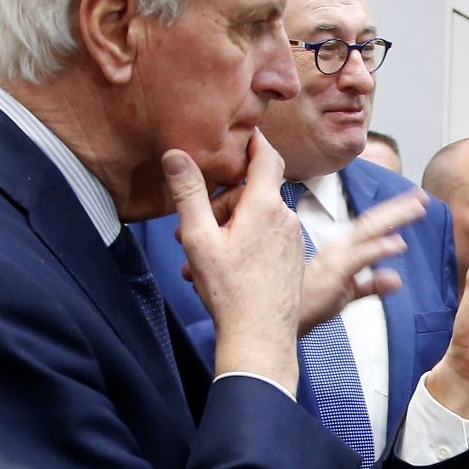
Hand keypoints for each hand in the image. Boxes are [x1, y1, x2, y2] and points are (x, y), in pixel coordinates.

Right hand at [163, 130, 302, 391]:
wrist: (261, 337)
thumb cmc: (229, 290)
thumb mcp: (198, 238)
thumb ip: (188, 194)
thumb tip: (176, 154)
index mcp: (265, 205)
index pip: (265, 154)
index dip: (252, 139)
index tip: (239, 131)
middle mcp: (285, 216)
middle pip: (253, 190)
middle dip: (223, 200)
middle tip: (191, 226)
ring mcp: (292, 238)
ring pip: (258, 216)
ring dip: (231, 225)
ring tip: (201, 255)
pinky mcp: (292, 258)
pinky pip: (267, 237)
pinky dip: (245, 241)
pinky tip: (223, 268)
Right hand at [297, 189, 427, 333]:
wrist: (273, 317)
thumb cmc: (303, 306)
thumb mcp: (345, 295)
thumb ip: (370, 286)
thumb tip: (395, 279)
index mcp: (340, 251)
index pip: (369, 227)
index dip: (392, 214)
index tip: (413, 202)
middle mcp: (339, 250)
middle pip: (372, 223)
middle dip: (398, 208)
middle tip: (421, 196)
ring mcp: (336, 260)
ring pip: (369, 232)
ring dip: (394, 218)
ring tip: (417, 207)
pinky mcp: (334, 274)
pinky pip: (359, 258)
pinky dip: (378, 249)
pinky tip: (397, 243)